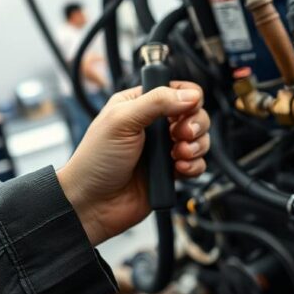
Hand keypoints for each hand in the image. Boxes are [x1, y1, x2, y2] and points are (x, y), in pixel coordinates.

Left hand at [57, 81, 210, 245]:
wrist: (93, 203)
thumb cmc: (95, 161)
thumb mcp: (122, 120)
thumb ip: (157, 101)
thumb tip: (190, 95)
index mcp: (140, 104)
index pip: (178, 90)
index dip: (189, 98)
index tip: (184, 110)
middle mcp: (155, 124)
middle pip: (195, 114)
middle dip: (195, 125)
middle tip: (180, 135)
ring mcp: (164, 148)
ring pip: (200, 139)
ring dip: (196, 146)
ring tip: (177, 155)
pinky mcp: (171, 171)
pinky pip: (197, 164)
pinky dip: (194, 166)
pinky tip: (178, 170)